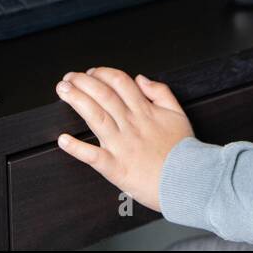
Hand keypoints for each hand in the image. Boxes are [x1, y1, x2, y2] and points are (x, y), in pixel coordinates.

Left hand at [55, 68, 193, 212]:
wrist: (189, 180)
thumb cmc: (183, 150)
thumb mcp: (178, 113)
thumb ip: (161, 92)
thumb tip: (141, 78)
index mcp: (144, 111)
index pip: (120, 82)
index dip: (103, 74)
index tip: (91, 72)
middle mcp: (130, 124)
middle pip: (103, 95)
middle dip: (83, 82)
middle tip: (68, 78)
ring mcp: (121, 145)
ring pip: (95, 116)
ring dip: (76, 101)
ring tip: (63, 91)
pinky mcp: (115, 167)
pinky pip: (92, 156)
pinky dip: (76, 148)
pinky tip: (63, 139)